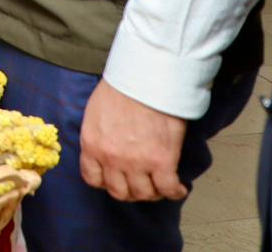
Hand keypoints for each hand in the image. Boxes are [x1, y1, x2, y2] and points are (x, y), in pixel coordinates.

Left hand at [79, 78, 188, 200]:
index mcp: (92, 144)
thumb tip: (109, 145)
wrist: (145, 78)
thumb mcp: (96, 112)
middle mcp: (111, 158)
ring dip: (153, 192)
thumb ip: (99, 135)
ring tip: (160, 184)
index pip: (93, 179)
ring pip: (144, 194)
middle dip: (130, 191)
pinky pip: (168, 189)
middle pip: (119, 191)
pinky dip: (175, 192)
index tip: (116, 179)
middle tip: (141, 183)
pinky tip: (179, 187)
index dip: (106, 182)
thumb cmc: (121, 88)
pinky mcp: (161, 162)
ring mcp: (136, 162)